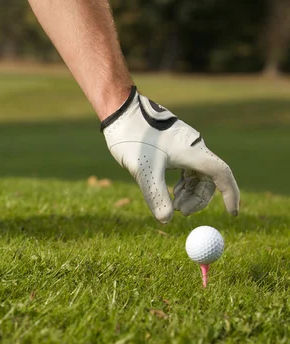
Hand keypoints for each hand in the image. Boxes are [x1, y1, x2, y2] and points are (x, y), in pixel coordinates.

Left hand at [101, 86, 239, 222]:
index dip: (230, 194)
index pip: (221, 174)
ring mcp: (183, 145)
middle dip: (198, 198)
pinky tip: (170, 191)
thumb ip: (157, 196)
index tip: (232, 214)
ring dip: (189, 192)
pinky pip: (186, 168)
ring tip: (174, 204)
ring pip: (196, 174)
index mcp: (193, 151)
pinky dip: (182, 182)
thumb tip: (166, 220)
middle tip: (181, 212)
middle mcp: (193, 146)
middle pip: (208, 178)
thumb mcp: (144, 171)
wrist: (121, 112)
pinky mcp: (172, 144)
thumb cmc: (134, 139)